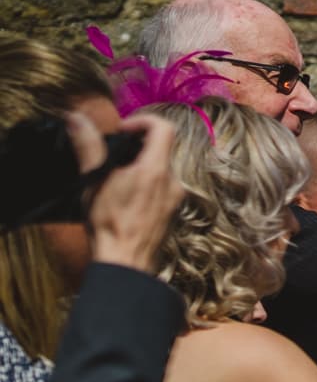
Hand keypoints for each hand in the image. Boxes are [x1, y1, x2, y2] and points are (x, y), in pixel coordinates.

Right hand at [80, 113, 180, 271]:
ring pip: (161, 168)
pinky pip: (162, 186)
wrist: (126, 263)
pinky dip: (145, 182)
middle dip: (136, 145)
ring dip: (139, 165)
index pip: (164, 128)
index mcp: (157, 170)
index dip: (142, 122)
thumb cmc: (110, 223)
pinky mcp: (172, 212)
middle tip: (112, 155)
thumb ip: (88, 146)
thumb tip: (77, 118)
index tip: (121, 132)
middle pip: (162, 148)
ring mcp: (175, 198)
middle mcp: (173, 182)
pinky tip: (124, 196)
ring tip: (114, 177)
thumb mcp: (93, 180)